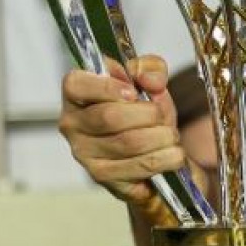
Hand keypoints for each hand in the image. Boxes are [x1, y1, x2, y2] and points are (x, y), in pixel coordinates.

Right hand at [58, 55, 187, 207]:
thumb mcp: (149, 80)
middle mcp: (73, 125)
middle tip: (162, 116)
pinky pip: (140, 167)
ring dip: (163, 137)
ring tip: (170, 135)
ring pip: (130, 143)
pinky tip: (171, 153)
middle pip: (110, 117)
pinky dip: (166, 158)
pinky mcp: (102, 176)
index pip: (76, 85)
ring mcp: (84, 154)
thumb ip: (151, 68)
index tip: (133, 92)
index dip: (107, 87)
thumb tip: (150, 80)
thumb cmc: (143, 109)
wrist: (155, 147)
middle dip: (149, 114)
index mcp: (77, 94)